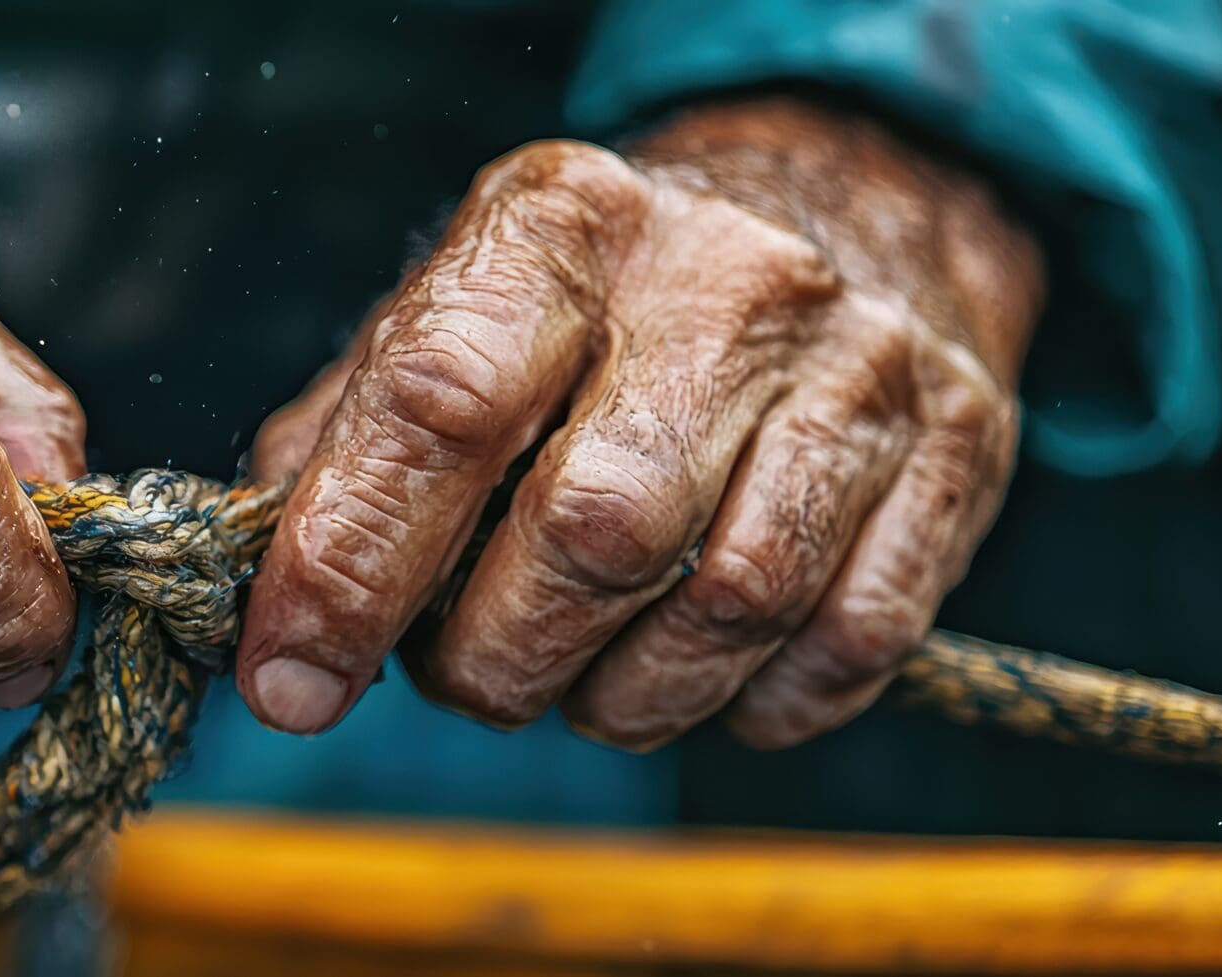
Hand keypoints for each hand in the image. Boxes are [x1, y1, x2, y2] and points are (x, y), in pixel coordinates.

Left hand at [240, 100, 1041, 749]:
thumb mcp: (466, 310)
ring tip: (575, 681)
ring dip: (622, 699)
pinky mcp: (957, 451)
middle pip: (590, 534)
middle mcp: (718, 280)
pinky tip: (701, 676)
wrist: (857, 201)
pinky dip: (752, 703)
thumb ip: (350, 440)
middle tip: (464, 677)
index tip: (291, 678)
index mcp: (560, 228)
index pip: (437, 406)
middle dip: (494, 658)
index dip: (348, 566)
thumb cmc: (610, 298)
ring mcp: (856, 365)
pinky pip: (848, 643)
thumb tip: (264, 604)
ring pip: (726, 606)